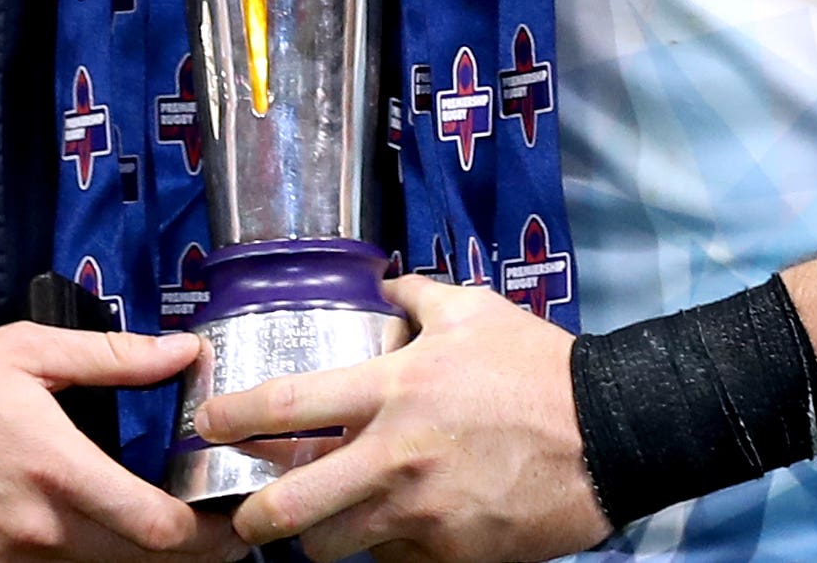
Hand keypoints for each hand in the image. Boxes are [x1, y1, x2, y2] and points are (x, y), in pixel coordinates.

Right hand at [0, 322, 243, 562]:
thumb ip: (112, 357)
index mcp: (58, 472)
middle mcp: (39, 535)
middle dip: (191, 555)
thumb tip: (182, 352)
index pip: (159, 530)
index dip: (211, 534)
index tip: (236, 516)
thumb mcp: (25, 353)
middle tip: (219, 532)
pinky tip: (95, 542)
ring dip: (136, 560)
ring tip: (159, 533)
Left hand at [208, 277, 609, 562]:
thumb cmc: (538, 367)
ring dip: (318, 539)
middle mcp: (394, 457)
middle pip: (289, 508)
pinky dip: (383, 551)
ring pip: (332, 548)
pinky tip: (391, 531)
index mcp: (392, 389)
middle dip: (252, 519)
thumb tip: (382, 282)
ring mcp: (420, 515)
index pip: (286, 406)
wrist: (610, 434)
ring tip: (322, 525)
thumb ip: (416, 295)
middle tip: (247, 514)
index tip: (206, 423)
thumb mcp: (473, 311)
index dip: (231, 417)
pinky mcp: (450, 556)